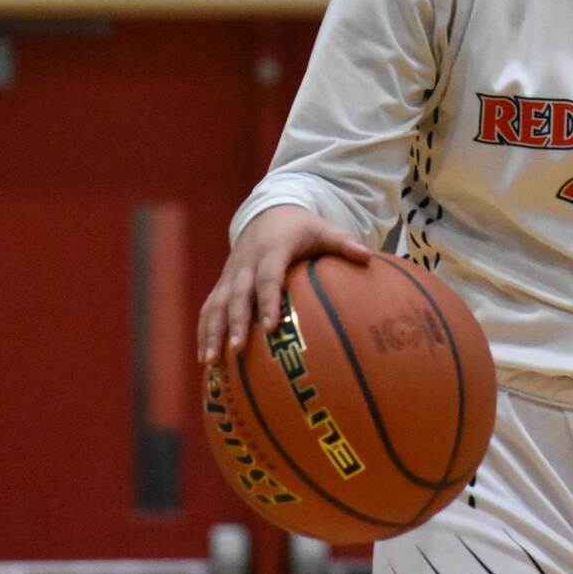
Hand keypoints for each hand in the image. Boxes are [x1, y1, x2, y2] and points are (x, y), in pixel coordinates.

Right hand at [197, 205, 371, 363]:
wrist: (267, 212)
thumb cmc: (301, 228)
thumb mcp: (323, 230)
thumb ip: (344, 243)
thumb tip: (368, 257)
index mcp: (271, 250)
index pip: (268, 278)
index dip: (267, 301)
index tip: (269, 327)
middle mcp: (246, 263)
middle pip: (236, 295)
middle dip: (234, 323)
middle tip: (237, 350)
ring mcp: (231, 275)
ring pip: (216, 305)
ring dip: (212, 332)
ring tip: (211, 361)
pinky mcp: (222, 284)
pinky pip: (208, 308)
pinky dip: (204, 332)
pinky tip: (206, 358)